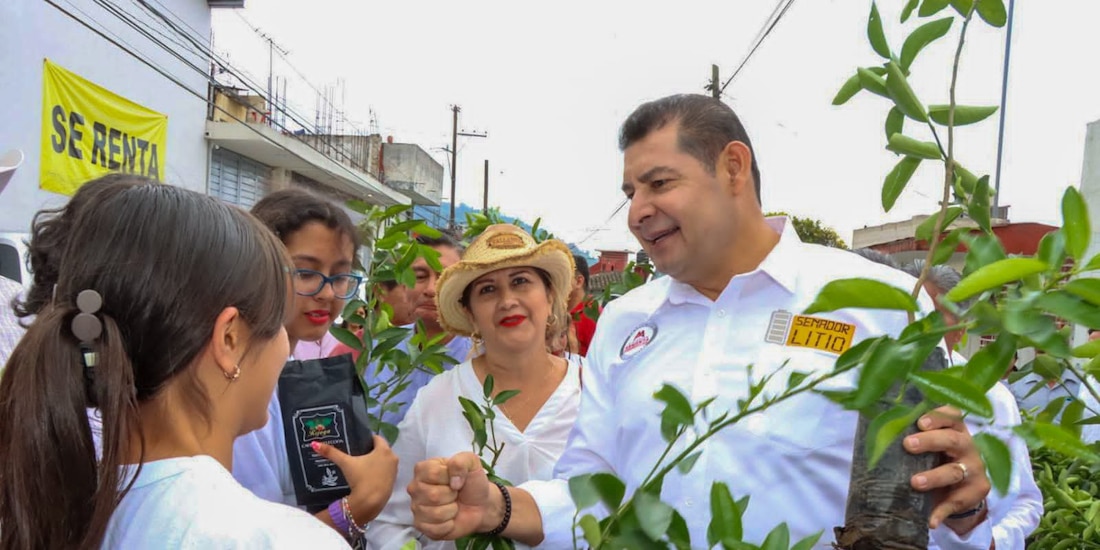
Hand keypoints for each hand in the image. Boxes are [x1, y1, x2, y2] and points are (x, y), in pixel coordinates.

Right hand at [314, 436, 397, 521]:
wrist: (369, 502)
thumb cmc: (360, 478)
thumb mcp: (345, 463)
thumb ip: (331, 452)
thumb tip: (314, 444)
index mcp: (384, 449)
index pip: (376, 438)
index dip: (367, 439)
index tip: (357, 442)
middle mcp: (393, 457)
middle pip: (381, 449)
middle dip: (370, 450)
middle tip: (357, 453)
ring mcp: (395, 470)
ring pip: (384, 461)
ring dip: (376, 461)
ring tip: (361, 464)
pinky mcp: (394, 481)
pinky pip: (386, 471)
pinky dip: (378, 471)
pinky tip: (367, 475)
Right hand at [407, 452, 497, 539]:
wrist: (480, 505)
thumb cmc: (471, 482)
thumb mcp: (471, 462)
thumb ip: (462, 461)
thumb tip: (453, 481)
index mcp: (423, 469)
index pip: (432, 473)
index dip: (449, 477)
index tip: (455, 479)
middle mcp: (415, 488)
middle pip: (432, 495)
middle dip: (451, 496)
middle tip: (455, 494)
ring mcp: (416, 507)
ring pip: (435, 513)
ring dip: (451, 510)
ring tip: (453, 505)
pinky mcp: (421, 526)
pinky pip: (435, 528)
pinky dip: (449, 525)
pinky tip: (450, 518)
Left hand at [903, 406, 990, 532]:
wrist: (962, 488)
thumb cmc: (938, 458)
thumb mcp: (932, 445)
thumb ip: (915, 436)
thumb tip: (878, 430)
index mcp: (956, 430)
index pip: (952, 416)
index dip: (937, 417)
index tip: (919, 422)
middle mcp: (968, 447)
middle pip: (952, 441)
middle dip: (930, 441)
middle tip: (907, 445)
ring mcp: (974, 470)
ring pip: (954, 471)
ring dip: (934, 477)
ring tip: (915, 482)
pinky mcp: (975, 492)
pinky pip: (956, 502)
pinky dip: (941, 512)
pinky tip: (930, 520)